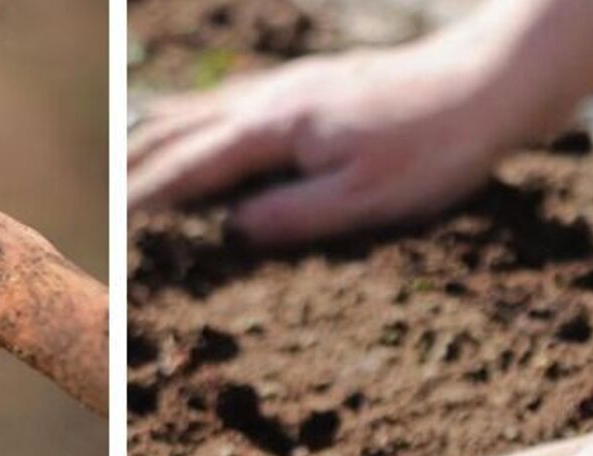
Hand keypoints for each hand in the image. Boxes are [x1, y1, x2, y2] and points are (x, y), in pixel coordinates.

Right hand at [128, 20, 561, 243]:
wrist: (492, 80)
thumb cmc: (436, 147)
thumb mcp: (366, 201)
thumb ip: (292, 217)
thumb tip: (230, 233)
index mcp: (274, 130)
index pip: (188, 172)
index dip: (143, 205)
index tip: (110, 238)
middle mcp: (269, 100)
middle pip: (177, 132)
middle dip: (132, 170)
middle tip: (100, 211)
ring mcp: (288, 86)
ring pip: (197, 109)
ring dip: (154, 139)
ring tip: (122, 166)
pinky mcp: (310, 84)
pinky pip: (227, 101)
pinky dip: (191, 119)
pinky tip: (196, 131)